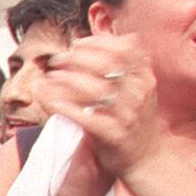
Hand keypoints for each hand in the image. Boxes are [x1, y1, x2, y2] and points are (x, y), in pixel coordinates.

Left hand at [39, 34, 160, 180]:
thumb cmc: (135, 120)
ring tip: (51, 77)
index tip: (77, 43)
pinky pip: (85, 117)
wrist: (145, 159)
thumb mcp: (139, 88)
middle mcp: (139, 94)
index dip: (98, 42)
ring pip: (95, 89)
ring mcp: (127, 115)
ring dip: (67, 79)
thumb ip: (126, 64)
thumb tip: (102, 36)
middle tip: (58, 59)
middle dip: (78, 57)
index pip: (126, 48)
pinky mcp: (113, 135)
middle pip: (108, 64)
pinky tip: (50, 100)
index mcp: (145, 79)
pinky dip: (65, 106)